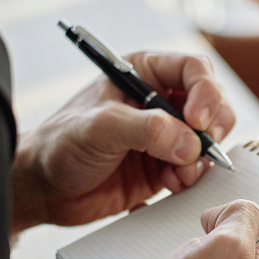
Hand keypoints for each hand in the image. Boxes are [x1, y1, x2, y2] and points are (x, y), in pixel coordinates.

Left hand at [11, 52, 235, 231]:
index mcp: (143, 73)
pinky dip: (192, 177)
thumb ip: (147, 130)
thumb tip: (190, 143)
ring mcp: (166, 135)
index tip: (197, 121)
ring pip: (209, 138)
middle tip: (198, 149)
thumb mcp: (101, 127)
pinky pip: (197, 168)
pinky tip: (171, 183)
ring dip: (201, 158)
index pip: (193, 69)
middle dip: (212, 128)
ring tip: (178, 172)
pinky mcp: (167, 165)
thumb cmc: (61, 145)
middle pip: (212, 103)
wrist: (46, 188)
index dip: (205, 92)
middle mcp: (160, 101)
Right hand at [86, 200, 258, 258]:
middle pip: (236, 240)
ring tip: (167, 232)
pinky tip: (147, 256)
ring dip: (184, 239)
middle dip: (216, 219)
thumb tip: (230, 213)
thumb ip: (241, 218)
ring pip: (202, 257)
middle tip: (196, 209)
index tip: (237, 189)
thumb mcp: (227, 247)